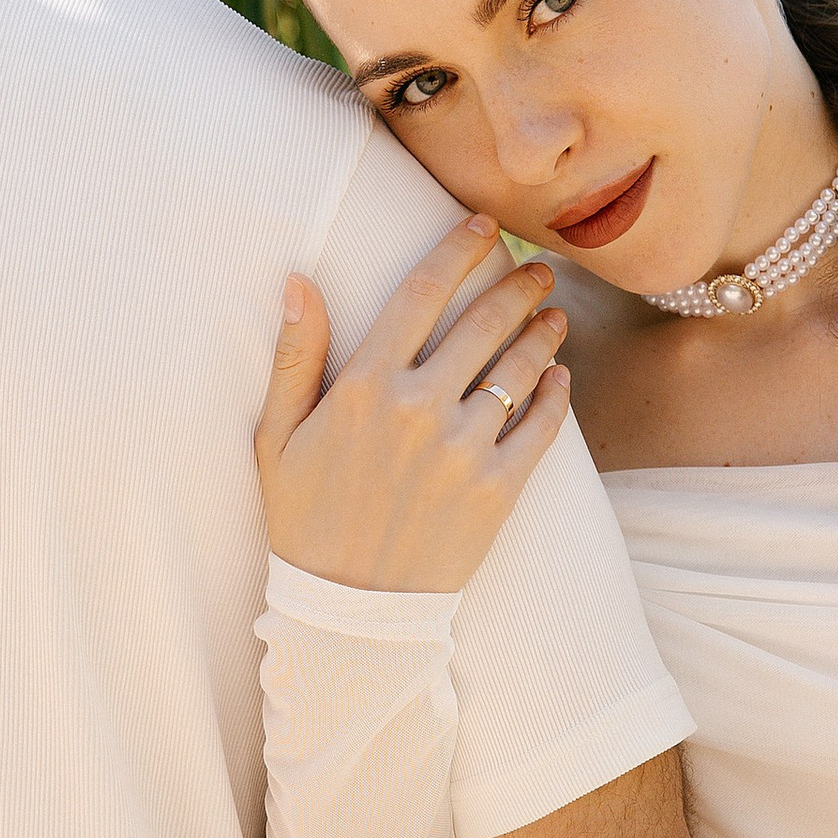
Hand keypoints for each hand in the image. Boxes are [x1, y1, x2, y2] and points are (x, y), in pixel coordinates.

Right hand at [255, 214, 571, 595]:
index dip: (458, 249)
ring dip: (544, 333)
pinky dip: (558, 394)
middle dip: (518, 285)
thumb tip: (299, 280)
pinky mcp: (498, 491)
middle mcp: (418, 409)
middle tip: (538, 270)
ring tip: (555, 316)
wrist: (348, 612)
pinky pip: (543, 427)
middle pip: (484, 321)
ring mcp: (464, 450)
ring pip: (520, 369)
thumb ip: (294, 356)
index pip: (422, 291)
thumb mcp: (276, 437)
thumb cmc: (304, 518)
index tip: (483, 226)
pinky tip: (560, 377)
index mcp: (363, 387)